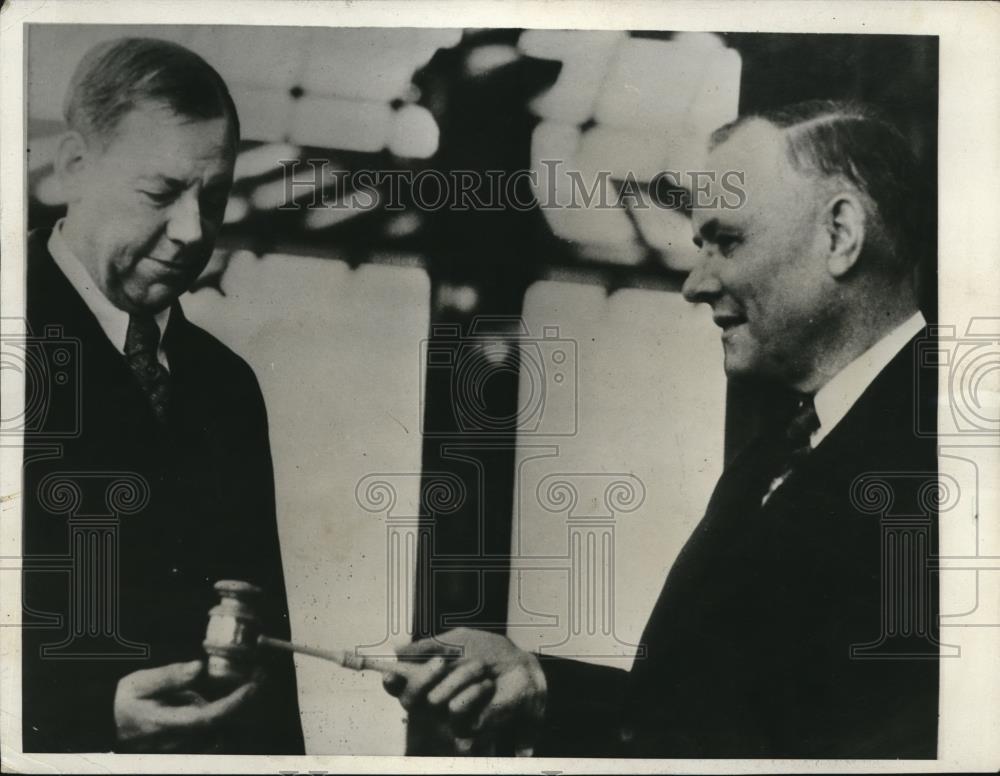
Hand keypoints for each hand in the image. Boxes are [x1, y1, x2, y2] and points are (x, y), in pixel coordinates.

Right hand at [114, 660, 258, 751]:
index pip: (211, 717)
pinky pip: (211, 731)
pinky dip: (222, 714)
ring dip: (234, 708)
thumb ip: (171, 676)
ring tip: (244, 683)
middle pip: (223, 724)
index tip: (254, 683)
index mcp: (168, 723)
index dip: (236, 702)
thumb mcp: (140, 683)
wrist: (103, 725)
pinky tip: (225, 696)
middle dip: (245, 702)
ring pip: (219, 729)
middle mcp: (179, 739)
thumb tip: (199, 667)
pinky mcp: (184, 745)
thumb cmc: (121, 703)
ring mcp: (182, 745)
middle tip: (259, 677)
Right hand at [386, 628, 546, 751]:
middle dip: (422, 678)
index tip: (390, 673)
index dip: (391, 682)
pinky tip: (486, 685)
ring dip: (461, 676)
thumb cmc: (489, 653)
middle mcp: (433, 700)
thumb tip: (397, 649)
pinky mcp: (466, 728)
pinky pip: (456, 710)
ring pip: (435, 700)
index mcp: (428, 679)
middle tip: (440, 663)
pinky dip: (472, 692)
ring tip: (481, 669)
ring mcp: (448, 717)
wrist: (520, 666)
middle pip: (408, 700)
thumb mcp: (457, 639)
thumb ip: (428, 645)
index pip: (400, 686)